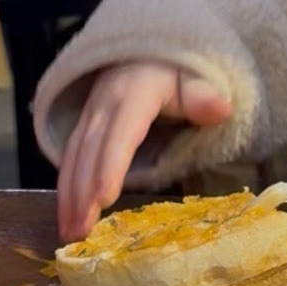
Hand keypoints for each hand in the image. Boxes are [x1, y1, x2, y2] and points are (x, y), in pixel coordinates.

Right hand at [56, 61, 231, 242]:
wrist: (146, 52)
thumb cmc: (174, 70)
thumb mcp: (194, 75)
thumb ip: (202, 95)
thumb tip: (221, 109)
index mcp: (136, 90)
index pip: (122, 130)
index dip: (112, 164)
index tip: (105, 198)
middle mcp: (105, 101)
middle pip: (91, 148)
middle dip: (83, 191)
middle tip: (81, 233)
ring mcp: (90, 112)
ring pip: (74, 155)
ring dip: (69, 195)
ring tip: (70, 233)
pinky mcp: (83, 124)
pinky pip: (70, 156)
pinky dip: (65, 187)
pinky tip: (66, 215)